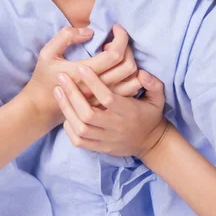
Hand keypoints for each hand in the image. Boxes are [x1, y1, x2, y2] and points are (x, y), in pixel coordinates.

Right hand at [22, 25, 135, 127]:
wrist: (42, 107)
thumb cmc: (44, 77)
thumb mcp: (48, 53)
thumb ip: (66, 37)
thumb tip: (90, 32)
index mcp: (86, 73)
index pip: (115, 54)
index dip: (121, 37)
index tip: (115, 27)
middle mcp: (99, 87)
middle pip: (129, 66)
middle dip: (127, 47)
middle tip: (114, 40)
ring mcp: (105, 97)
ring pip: (134, 79)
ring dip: (130, 61)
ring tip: (115, 54)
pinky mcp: (108, 103)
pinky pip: (131, 89)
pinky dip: (130, 75)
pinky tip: (116, 67)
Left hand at [53, 63, 167, 158]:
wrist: (151, 144)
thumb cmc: (151, 115)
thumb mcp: (158, 98)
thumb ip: (153, 84)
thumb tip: (141, 73)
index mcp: (127, 111)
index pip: (107, 97)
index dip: (93, 82)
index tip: (81, 67)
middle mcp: (114, 126)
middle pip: (87, 114)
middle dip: (72, 95)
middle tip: (61, 77)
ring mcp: (106, 139)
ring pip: (80, 128)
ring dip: (66, 109)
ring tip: (57, 91)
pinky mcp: (100, 148)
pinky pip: (79, 142)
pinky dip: (69, 129)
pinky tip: (64, 114)